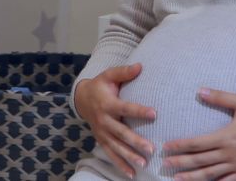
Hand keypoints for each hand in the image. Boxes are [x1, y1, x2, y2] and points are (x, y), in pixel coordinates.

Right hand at [74, 63, 156, 177]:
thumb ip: (124, 72)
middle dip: (135, 141)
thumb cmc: (100, 85)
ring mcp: (102, 133)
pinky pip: (111, 154)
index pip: (126, 108)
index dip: (139, 111)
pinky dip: (120, 164)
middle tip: (150, 148)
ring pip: (116, 147)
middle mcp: (104, 120)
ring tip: (143, 163)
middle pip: (121, 133)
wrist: (81, 98)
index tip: (154, 113)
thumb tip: (140, 66)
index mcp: (108, 104)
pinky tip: (132, 174)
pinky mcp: (101, 140)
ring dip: (129, 156)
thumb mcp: (109, 75)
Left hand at [162, 88, 235, 180]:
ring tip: (177, 179)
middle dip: (180, 162)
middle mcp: (229, 154)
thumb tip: (201, 91)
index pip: (197, 143)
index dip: (180, 145)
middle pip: (200, 161)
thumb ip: (220, 97)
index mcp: (226, 137)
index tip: (167, 146)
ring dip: (192, 177)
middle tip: (164, 164)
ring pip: (210, 174)